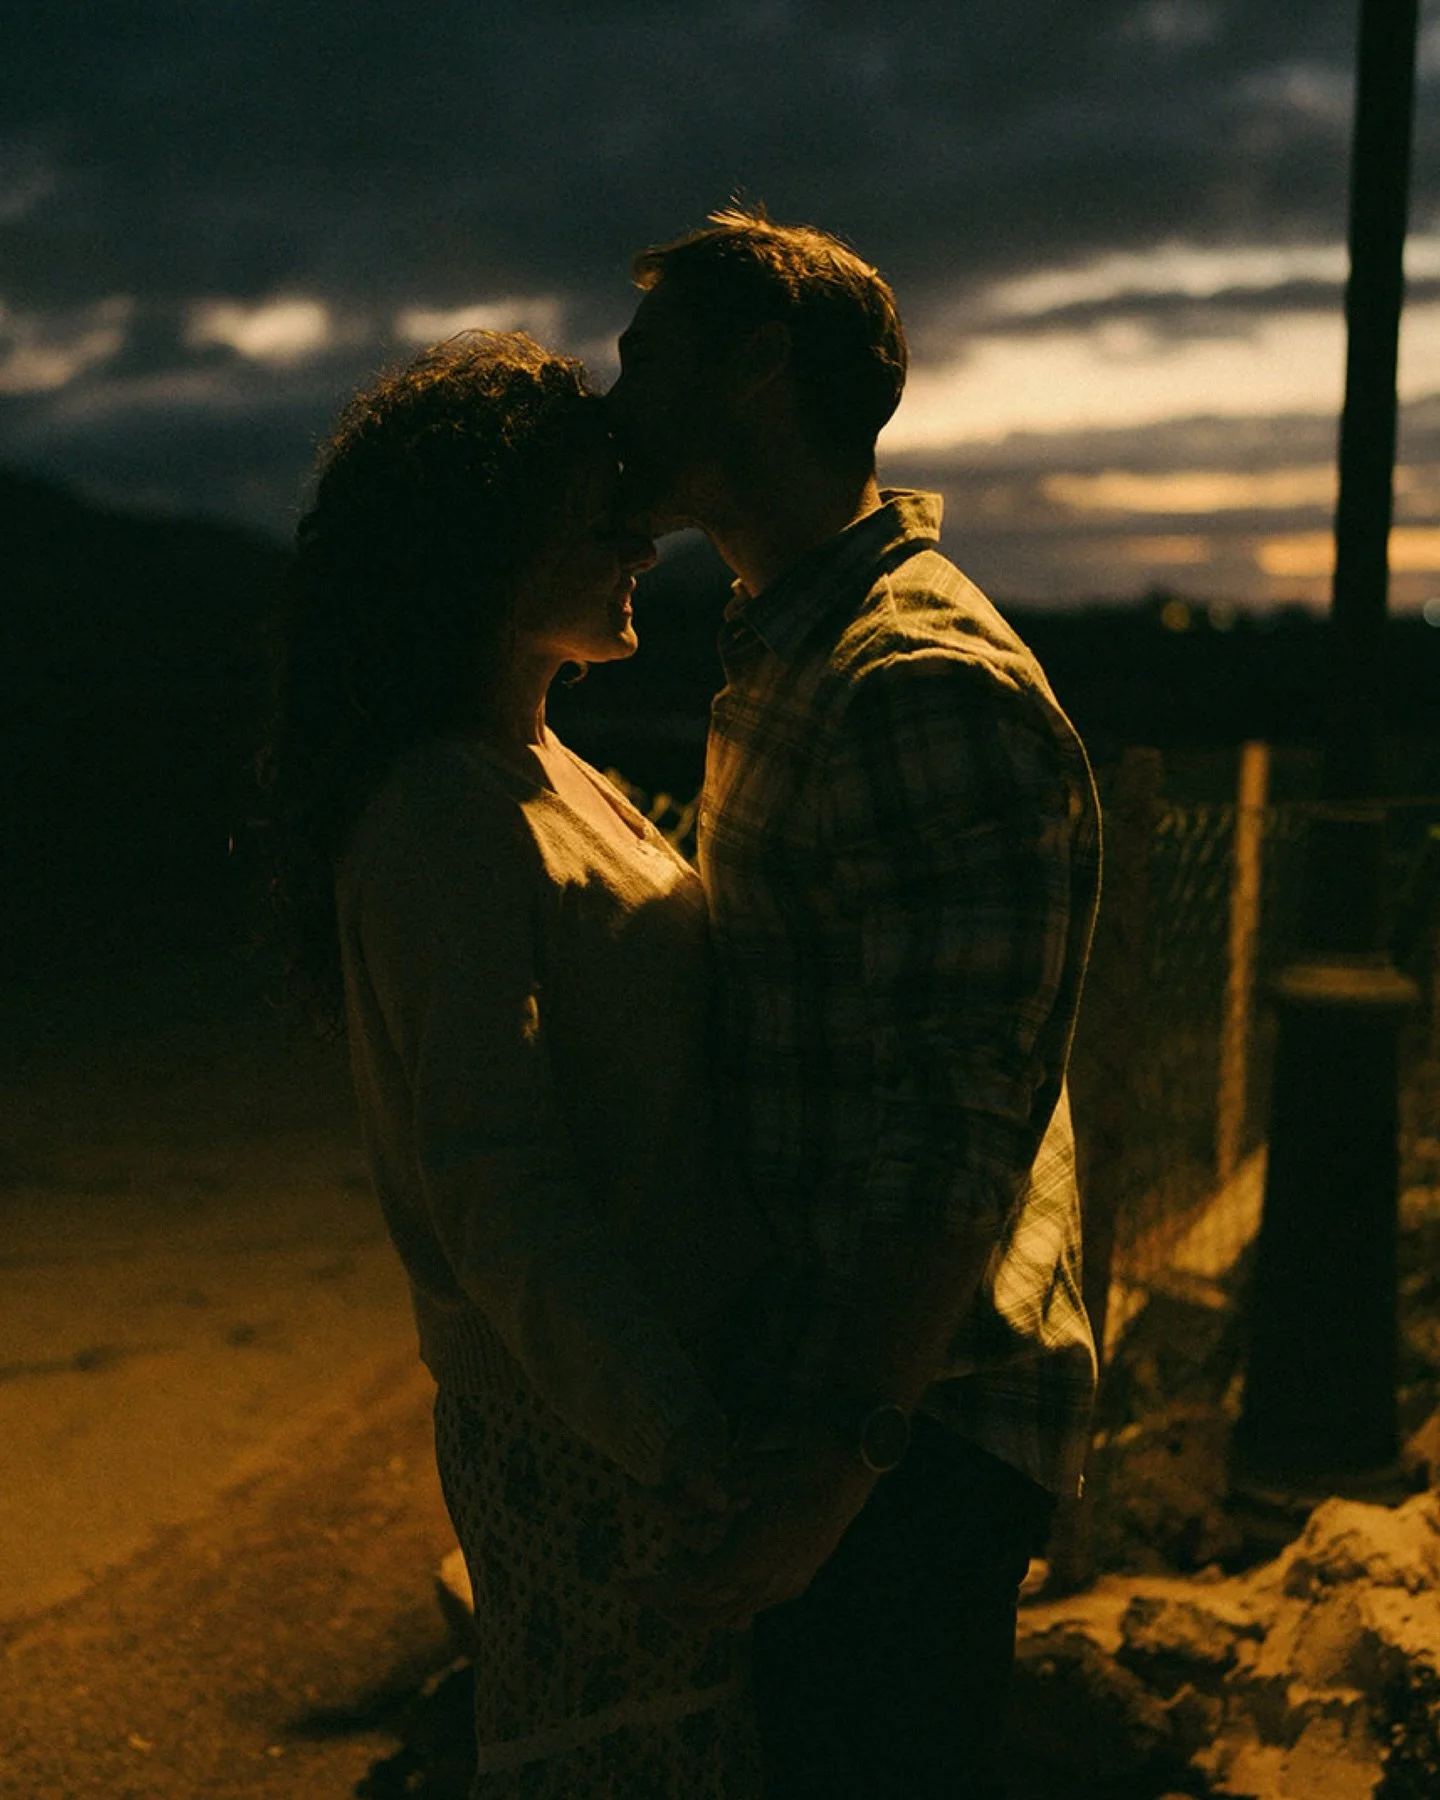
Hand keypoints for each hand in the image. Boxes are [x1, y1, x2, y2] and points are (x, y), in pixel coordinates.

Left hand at [622, 1433, 875, 1632]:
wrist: (852, 1469)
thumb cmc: (796, 1465)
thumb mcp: (742, 1474)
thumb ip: (694, 1492)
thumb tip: (645, 1498)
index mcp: (750, 1559)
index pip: (689, 1586)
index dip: (653, 1591)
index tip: (621, 1587)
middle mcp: (767, 1583)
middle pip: (706, 1611)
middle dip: (669, 1606)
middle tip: (639, 1591)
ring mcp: (785, 1585)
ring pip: (730, 1614)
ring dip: (696, 1606)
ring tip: (673, 1588)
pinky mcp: (797, 1580)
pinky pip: (752, 1607)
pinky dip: (726, 1605)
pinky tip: (720, 1593)